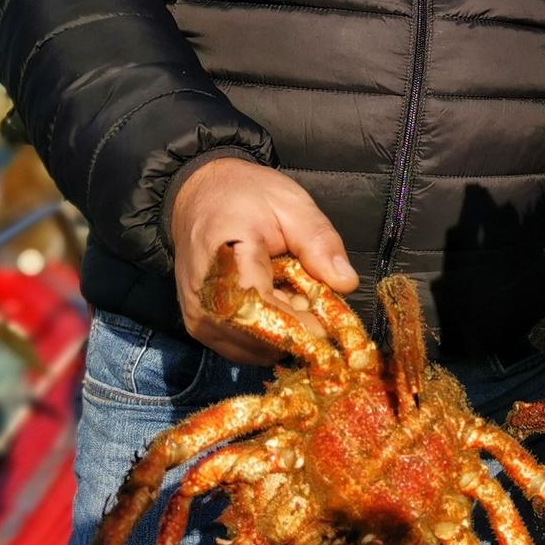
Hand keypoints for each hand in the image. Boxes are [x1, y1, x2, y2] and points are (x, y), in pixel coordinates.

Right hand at [169, 157, 358, 364]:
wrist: (198, 197)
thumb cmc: (245, 195)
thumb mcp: (292, 204)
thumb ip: (320, 242)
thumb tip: (346, 283)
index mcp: (225, 260)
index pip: (266, 312)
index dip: (304, 323)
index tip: (332, 320)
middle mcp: (204, 299)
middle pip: (263, 338)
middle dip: (298, 327)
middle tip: (312, 296)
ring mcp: (198, 317)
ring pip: (255, 349)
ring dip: (284, 332)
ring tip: (291, 294)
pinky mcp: (200, 327)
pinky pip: (244, 347)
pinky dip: (268, 334)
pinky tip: (274, 304)